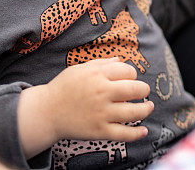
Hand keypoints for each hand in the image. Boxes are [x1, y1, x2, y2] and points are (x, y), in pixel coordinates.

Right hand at [18, 58, 152, 157]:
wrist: (46, 112)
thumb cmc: (64, 88)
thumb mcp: (79, 69)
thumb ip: (101, 63)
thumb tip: (121, 60)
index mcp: (97, 75)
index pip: (128, 71)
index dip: (132, 74)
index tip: (130, 78)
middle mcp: (102, 93)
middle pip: (135, 89)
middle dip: (144, 90)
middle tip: (144, 92)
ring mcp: (101, 113)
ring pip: (133, 112)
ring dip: (146, 109)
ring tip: (149, 107)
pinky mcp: (99, 131)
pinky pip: (123, 134)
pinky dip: (136, 133)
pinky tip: (144, 130)